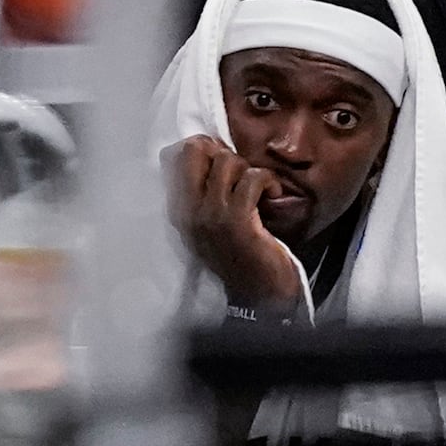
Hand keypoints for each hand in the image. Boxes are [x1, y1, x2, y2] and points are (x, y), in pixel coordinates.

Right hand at [161, 135, 303, 310]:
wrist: (258, 297)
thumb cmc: (239, 258)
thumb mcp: (210, 226)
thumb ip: (204, 194)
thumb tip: (213, 151)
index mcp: (179, 212)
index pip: (171, 157)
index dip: (200, 148)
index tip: (221, 160)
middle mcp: (189, 212)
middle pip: (194, 149)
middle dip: (222, 151)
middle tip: (240, 171)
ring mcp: (212, 216)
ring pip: (227, 161)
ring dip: (249, 168)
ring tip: (259, 188)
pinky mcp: (238, 221)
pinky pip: (253, 178)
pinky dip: (268, 181)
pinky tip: (274, 195)